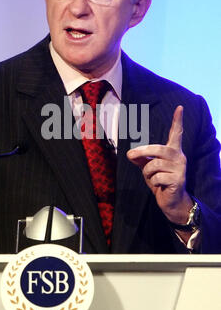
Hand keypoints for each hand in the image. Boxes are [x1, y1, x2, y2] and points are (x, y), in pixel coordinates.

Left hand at [127, 105, 192, 223]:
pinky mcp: (178, 179)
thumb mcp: (148, 167)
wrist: (171, 201)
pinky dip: (153, 182)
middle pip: (158, 149)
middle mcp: (179, 157)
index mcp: (173, 151)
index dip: (177, 121)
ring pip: (154, 165)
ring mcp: (180, 168)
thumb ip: (141, 159)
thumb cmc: (160, 181)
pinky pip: (157, 177)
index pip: (176, 133)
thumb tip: (129, 154)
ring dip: (147, 173)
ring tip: (154, 178)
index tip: (179, 108)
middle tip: (130, 155)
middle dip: (142, 152)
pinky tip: (160, 185)